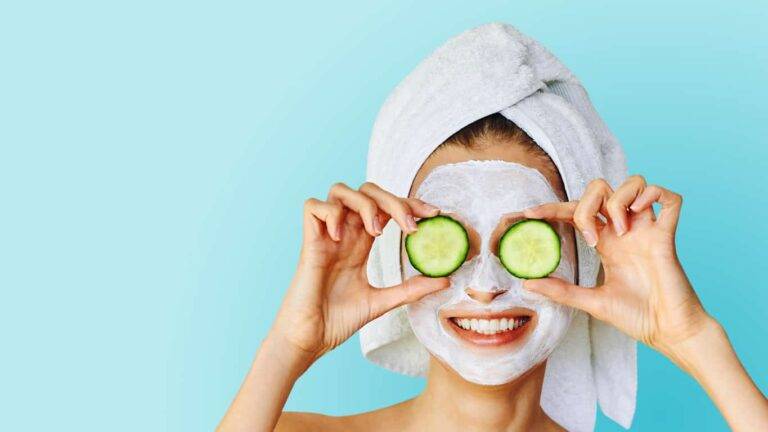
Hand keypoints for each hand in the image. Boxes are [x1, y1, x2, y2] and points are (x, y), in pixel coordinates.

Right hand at [271, 182, 449, 363]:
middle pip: (367, 192)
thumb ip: (410, 289)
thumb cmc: (337, 321)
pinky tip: (340, 237)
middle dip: (393, 200)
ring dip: (364, 203)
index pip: (385, 208)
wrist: (310, 339)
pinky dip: (330, 213)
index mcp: (360, 243)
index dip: (409, 204)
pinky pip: (313, 207)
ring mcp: (326, 236)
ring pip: (340, 191)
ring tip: (375, 230)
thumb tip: (444, 280)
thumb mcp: (382, 301)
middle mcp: (344, 234)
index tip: (434, 215)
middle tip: (411, 225)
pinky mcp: (309, 243)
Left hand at [520, 175, 710, 360]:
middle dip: (587, 203)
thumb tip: (526, 283)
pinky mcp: (668, 236)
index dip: (552, 207)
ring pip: (633, 183)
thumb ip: (561, 290)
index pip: (575, 211)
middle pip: (601, 189)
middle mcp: (625, 231)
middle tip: (591, 238)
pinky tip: (641, 212)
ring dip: (619, 200)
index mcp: (605, 242)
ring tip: (621, 231)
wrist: (669, 332)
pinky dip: (654, 194)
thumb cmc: (636, 317)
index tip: (528, 214)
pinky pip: (669, 199)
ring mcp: (647, 230)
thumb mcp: (591, 302)